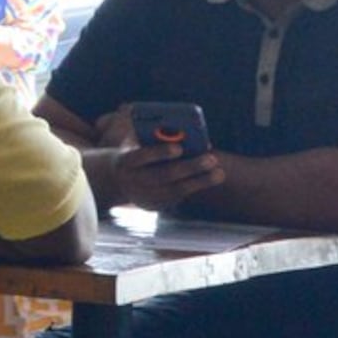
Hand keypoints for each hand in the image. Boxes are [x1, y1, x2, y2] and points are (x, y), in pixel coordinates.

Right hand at [88, 140, 221, 214]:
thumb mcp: (134, 144)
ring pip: (176, 189)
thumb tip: (181, 131)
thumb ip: (151, 137)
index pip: (141, 157)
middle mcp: (134, 180)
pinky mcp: (156, 206)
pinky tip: (210, 178)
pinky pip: (179, 197)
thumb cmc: (134, 155)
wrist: (117, 181)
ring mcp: (145, 195)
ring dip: (200, 181)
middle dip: (190, 167)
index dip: (159, 153)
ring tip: (219, 173)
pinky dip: (195, 186)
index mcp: (125, 161)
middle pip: (164, 175)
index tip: (179, 148)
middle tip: (211, 158)